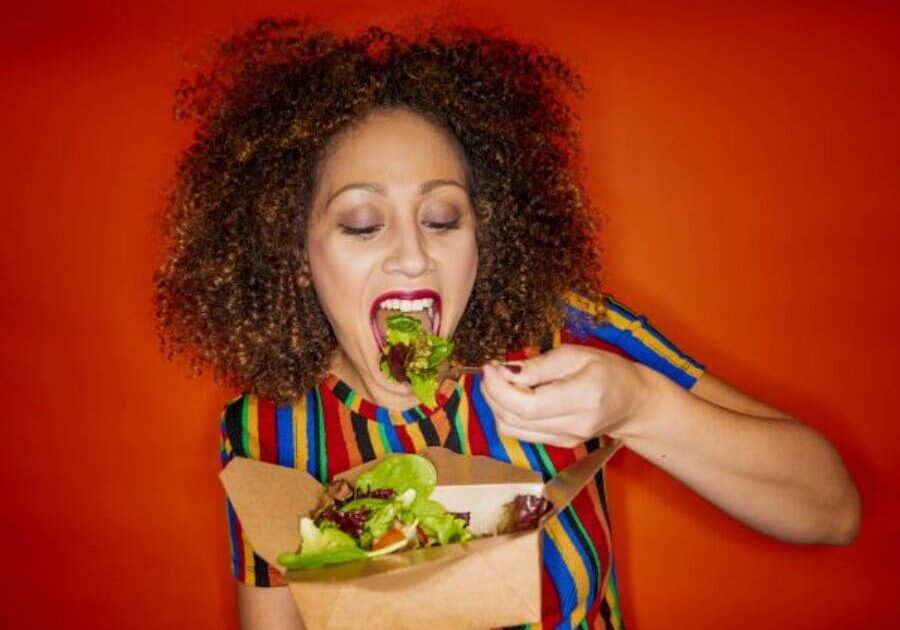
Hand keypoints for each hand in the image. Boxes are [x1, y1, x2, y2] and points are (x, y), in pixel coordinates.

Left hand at [479, 344, 653, 446]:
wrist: (634, 403)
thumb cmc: (609, 371)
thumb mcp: (578, 355)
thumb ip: (540, 365)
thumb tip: (505, 371)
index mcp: (583, 397)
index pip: (527, 405)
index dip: (499, 387)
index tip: (491, 367)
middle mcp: (574, 425)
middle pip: (514, 419)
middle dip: (492, 393)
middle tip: (490, 371)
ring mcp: (566, 440)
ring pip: (512, 429)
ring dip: (496, 405)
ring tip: (499, 382)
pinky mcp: (560, 444)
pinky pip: (521, 433)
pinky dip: (508, 414)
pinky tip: (513, 395)